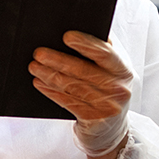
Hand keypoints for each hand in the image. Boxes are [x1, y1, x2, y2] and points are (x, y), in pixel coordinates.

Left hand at [28, 31, 131, 158]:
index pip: (105, 54)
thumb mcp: (113, 71)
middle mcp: (119, 88)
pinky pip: (67, 102)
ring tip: (34, 67)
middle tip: (38, 53)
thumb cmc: (108, 91)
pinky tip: (40, 83)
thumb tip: (80, 28)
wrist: (112, 131)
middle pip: (83, 71)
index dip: (86, 44)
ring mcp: (107, 106)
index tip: (67, 36)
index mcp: (124, 70)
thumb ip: (103, 51)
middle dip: (58, 60)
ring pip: (72, 86)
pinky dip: (51, 91)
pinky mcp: (93, 119)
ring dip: (49, 75)